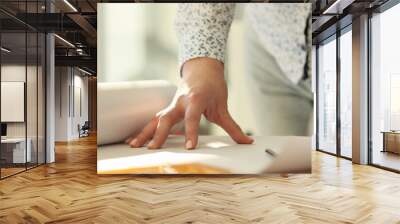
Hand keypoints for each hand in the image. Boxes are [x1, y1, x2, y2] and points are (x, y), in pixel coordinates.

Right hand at [127, 57, 253, 148]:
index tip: (189, 148)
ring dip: (144, 132)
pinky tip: (134, 141)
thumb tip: (247, 141)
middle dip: (159, 134)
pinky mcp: (168, 108)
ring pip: (155, 118)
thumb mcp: (223, 106)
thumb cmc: (213, 86)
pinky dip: (144, 130)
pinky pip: (153, 120)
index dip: (191, 133)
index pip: (192, 118)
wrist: (201, 68)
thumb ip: (233, 127)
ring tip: (133, 146)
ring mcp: (172, 104)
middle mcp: (180, 102)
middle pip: (166, 118)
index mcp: (195, 99)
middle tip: (153, 150)